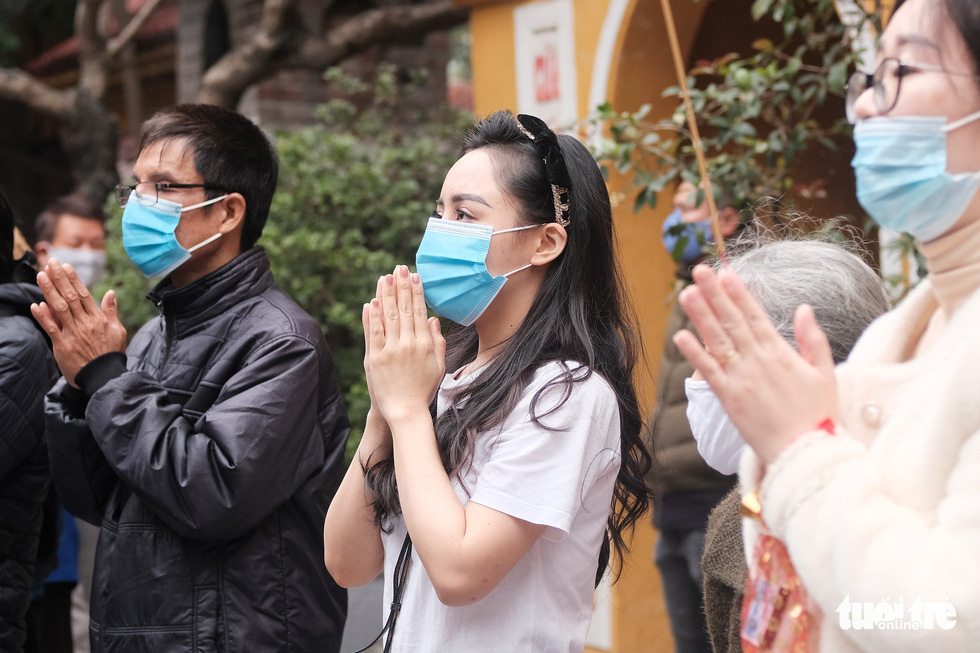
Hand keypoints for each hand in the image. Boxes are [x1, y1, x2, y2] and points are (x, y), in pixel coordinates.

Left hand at [31, 258, 126, 386]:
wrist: (105, 376)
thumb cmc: (111, 354)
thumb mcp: (118, 331)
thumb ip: (111, 312)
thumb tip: (111, 293)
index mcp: (97, 319)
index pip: (83, 294)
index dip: (73, 279)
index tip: (65, 266)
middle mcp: (84, 323)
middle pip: (69, 297)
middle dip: (59, 279)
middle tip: (50, 263)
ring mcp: (73, 334)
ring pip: (59, 308)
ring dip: (49, 291)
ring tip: (41, 275)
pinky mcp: (63, 346)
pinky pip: (51, 329)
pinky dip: (43, 317)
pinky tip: (36, 305)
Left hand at [363, 265, 445, 423]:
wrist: (405, 412)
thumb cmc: (423, 390)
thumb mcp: (438, 366)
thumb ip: (437, 341)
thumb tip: (433, 319)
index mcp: (425, 344)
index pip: (419, 311)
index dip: (416, 291)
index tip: (414, 276)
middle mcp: (408, 344)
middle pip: (404, 309)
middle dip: (401, 286)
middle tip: (399, 268)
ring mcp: (390, 351)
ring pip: (388, 317)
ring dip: (386, 295)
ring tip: (384, 277)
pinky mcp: (375, 359)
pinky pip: (373, 333)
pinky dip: (371, 317)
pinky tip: (371, 302)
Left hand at [673, 264, 837, 463]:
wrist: (806, 452)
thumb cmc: (819, 415)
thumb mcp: (826, 373)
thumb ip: (812, 339)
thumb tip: (804, 308)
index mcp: (780, 353)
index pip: (755, 315)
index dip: (739, 293)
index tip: (726, 273)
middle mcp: (758, 361)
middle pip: (732, 321)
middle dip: (715, 294)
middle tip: (699, 270)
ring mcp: (741, 379)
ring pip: (717, 341)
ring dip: (701, 315)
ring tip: (686, 293)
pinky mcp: (729, 399)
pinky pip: (709, 372)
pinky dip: (695, 354)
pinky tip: (681, 336)